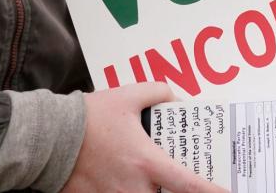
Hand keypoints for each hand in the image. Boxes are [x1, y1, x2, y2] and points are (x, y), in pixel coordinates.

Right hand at [63, 83, 227, 192]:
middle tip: (173, 169)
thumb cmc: (89, 118)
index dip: (211, 191)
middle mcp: (134, 187)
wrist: (48, 138)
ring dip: (148, 187)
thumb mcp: (128, 96)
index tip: (227, 192)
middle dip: (173, 186)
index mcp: (146, 162)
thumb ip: (159, 92)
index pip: (188, 185)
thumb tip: (177, 98)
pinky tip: (121, 174)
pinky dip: (127, 188)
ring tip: (142, 170)